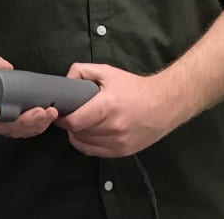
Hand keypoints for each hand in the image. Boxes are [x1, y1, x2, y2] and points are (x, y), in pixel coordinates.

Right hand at [0, 56, 59, 138]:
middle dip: (25, 122)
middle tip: (40, 112)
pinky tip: (50, 117)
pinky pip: (27, 129)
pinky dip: (40, 125)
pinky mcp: (16, 124)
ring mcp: (4, 122)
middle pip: (5, 126)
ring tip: (50, 113)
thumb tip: (7, 67)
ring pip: (19, 130)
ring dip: (36, 124)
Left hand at [54, 63, 175, 157]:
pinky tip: (88, 133)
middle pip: (78, 133)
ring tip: (80, 122)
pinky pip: (94, 152)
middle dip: (70, 124)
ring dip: (77, 134)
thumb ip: (82, 71)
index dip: (62, 118)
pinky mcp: (123, 151)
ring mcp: (119, 142)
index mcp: (108, 106)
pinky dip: (86, 143)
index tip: (60, 111)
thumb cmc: (134, 87)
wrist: (164, 104)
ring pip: (84, 143)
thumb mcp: (107, 72)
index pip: (75, 122)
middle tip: (70, 115)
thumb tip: (65, 81)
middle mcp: (113, 127)